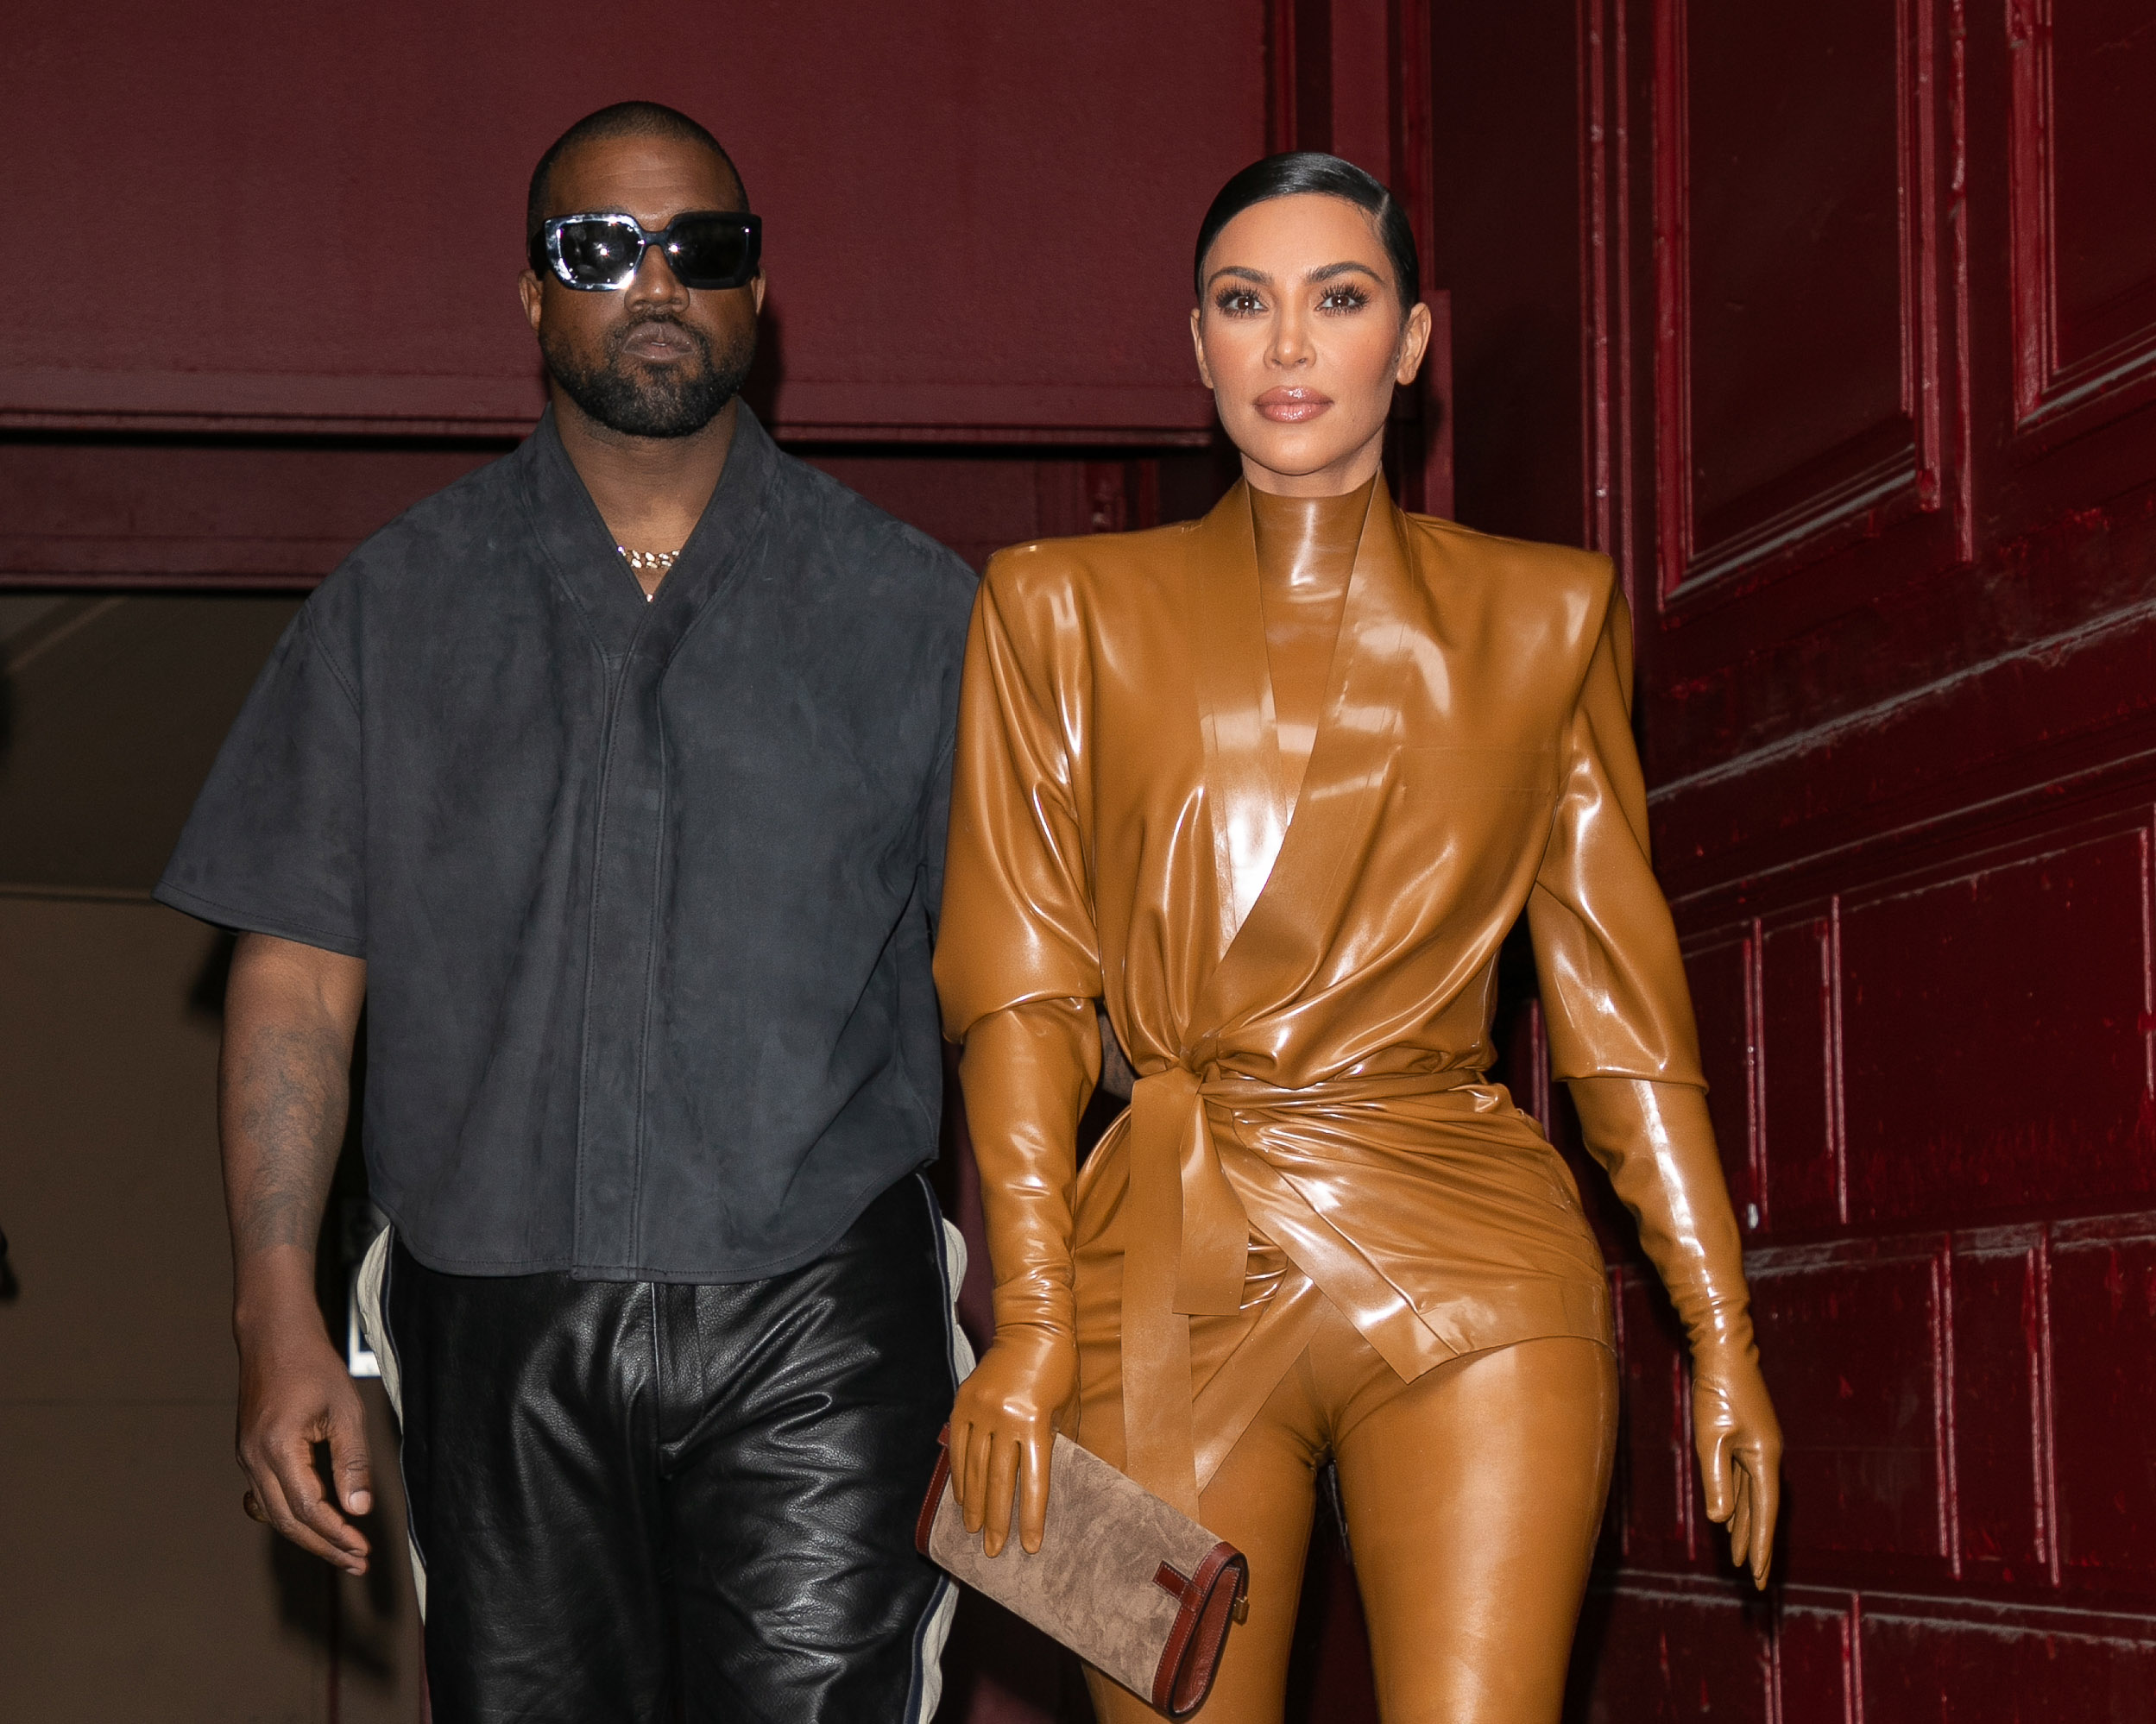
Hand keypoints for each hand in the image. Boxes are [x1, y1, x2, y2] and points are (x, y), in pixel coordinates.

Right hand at [235, 1300, 372, 1574]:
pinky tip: (314, 1522)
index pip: (307, 1509)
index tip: (362, 1550)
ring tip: (342, 1551)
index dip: (336, 1534)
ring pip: (273, 1514)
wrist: (274, 1336)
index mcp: (277, 1448)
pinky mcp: (249, 1453)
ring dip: (307, 1536)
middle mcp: (253, 1459)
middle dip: (323, 1545)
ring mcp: (246, 1457)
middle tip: (357, 1562)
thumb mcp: (345, 1410)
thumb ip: (352, 1462)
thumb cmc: (314, 1366)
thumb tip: (358, 1510)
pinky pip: (266, 1497)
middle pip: (287, 1521)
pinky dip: (289, 1516)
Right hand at [947, 1326, 1076, 1556]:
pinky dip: (960, 1476)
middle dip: (998, 1521)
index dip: (1032, 1517)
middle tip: (995, 1552)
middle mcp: (1004, 1418)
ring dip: (975, 1505)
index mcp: (1035, 1422)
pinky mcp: (963, 1403)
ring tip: (975, 1532)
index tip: (1031, 1546)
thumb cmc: (1059, 1367)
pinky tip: (961, 1498)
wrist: (1031, 1326)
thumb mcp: (1067, 1406)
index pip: (1033, 1481)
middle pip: (999, 1482)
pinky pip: (959, 1448)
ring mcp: (980, 1410)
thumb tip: (1046, 1478)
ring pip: (974, 1469)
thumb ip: (1056, 1442)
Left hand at [1692, 1342, 1781, 1588]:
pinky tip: (1729, 1513)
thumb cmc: (1718, 1391)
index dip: (1760, 1546)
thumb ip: (1717, 1479)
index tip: (1758, 1577)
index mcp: (1765, 1459)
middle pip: (1762, 1510)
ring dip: (1746, 1525)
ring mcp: (1758, 1446)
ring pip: (1752, 1496)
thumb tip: (1719, 1519)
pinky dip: (1738, 1501)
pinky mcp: (1746, 1436)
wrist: (1725, 1348)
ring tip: (1738, 1555)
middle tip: (1756, 1579)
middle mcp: (1767, 1456)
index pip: (1764, 1514)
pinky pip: (1744, 1479)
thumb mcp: (1712, 1437)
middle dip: (1757, 1544)